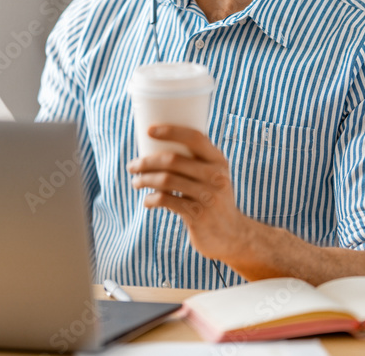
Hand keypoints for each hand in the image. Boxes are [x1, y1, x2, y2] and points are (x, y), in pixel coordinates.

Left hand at [126, 125, 250, 262]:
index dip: (171, 131)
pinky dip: (151, 199)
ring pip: (166, 180)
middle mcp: (216, 176)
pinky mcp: (198, 215)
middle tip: (132, 166)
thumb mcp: (214, 177)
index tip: (149, 130)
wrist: (232, 235)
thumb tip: (157, 145)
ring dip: (145, 179)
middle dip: (147, 161)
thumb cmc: (213, 199)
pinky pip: (167, 201)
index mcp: (219, 161)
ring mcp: (208, 196)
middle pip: (173, 160)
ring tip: (136, 182)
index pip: (195, 137)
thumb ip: (195, 161)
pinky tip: (147, 201)